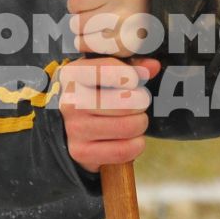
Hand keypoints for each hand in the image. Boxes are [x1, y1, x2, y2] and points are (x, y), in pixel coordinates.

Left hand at [57, 0, 150, 56]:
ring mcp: (123, 18)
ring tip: (98, 19)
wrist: (163, 6)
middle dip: (79, 5)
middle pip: (74, 3)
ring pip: (77, 25)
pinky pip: (86, 44)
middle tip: (95, 5)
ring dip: (82, 24)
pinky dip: (87, 41)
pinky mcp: (124, 42)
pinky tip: (99, 33)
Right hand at [58, 56, 162, 171]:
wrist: (66, 124)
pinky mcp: (81, 152)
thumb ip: (130, 66)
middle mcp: (70, 102)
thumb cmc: (92, 93)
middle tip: (137, 104)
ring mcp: (74, 129)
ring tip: (133, 120)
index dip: (129, 75)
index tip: (133, 81)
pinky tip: (130, 138)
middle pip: (127, 102)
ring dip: (140, 124)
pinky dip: (136, 145)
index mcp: (73, 75)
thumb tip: (153, 67)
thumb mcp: (104, 73)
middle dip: (141, 103)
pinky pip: (124, 150)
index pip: (105, 70)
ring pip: (129, 127)